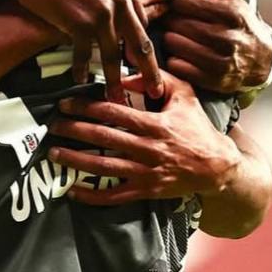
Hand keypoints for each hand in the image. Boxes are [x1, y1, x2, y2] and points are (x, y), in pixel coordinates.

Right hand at [2, 0, 161, 100]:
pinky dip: (82, 68)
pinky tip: (81, 79)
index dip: (145, 42)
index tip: (148, 60)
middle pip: (139, 42)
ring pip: (113, 54)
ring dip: (115, 79)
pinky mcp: (77, 24)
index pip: (143, 18)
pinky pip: (84, 54)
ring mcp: (99, 13)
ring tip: (117, 98)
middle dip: (148, 71)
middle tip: (154, 90)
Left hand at [45, 72, 238, 205]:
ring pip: (105, 167)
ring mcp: (147, 173)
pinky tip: (71, 190)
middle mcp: (149, 149)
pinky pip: (114, 196)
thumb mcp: (184, 95)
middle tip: (53, 126)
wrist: (219, 167)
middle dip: (75, 131)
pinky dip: (92, 195)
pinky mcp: (146, 192)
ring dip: (76, 160)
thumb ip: (157, 79)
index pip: (114, 112)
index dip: (87, 107)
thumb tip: (124, 74)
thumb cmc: (198, 127)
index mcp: (156, 124)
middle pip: (104, 138)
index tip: (66, 103)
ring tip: (54, 154)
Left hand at [159, 0, 271, 96]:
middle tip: (176, 21)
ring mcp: (221, 61)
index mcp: (232, 12)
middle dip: (171, 19)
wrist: (261, 58)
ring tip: (181, 36)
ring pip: (173, 43)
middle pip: (176, 22)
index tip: (179, 5)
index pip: (183, 1)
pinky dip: (175, 59)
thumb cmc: (235, 21)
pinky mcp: (213, 80)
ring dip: (171, 38)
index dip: (176, 1)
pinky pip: (176, 66)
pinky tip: (184, 54)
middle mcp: (228, 38)